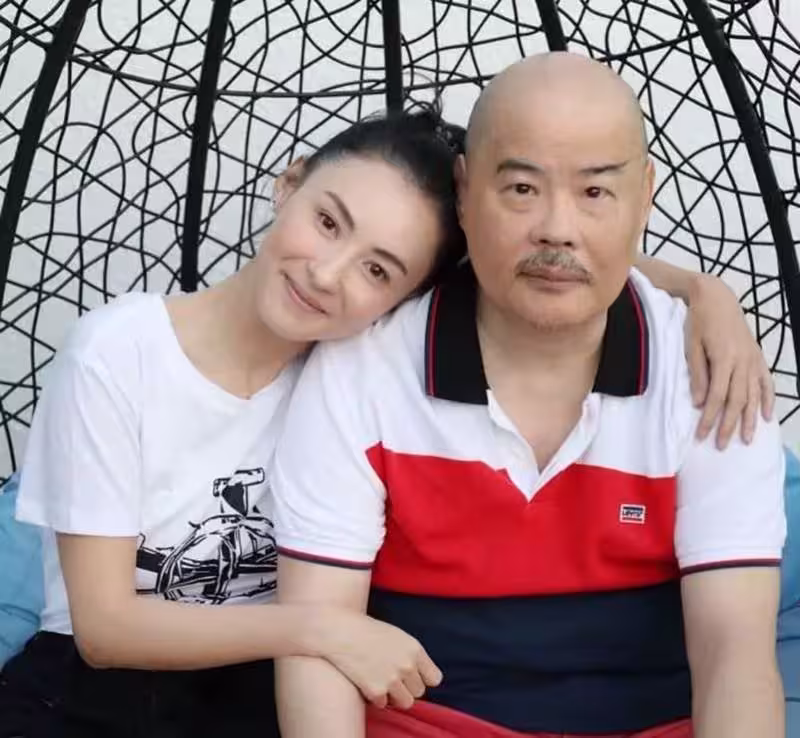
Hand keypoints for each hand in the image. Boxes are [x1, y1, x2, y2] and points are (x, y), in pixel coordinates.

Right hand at [313, 608, 441, 709]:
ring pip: (405, 702)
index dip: (423, 678)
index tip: (412, 676)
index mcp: (414, 649)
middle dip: (406, 687)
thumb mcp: (397, 636)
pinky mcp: (376, 690)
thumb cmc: (367, 632)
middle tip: (390, 676)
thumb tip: (422, 678)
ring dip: (394, 696)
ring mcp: (392, 679)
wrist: (340, 631)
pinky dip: (375, 697)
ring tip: (381, 681)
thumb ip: (411, 655)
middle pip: (419, 692)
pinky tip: (367, 681)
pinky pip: (383, 704)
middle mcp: (407, 665)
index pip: (434, 678)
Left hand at [685, 274, 773, 448]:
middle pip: (737, 401)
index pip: (716, 397)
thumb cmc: (699, 321)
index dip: (709, 418)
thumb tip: (698, 402)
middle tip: (722, 446)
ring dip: (750, 419)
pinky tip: (767, 416)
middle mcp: (742, 362)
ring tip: (747, 439)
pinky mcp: (758, 356)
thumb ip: (697, 375)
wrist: (716, 298)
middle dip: (729, 425)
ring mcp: (753, 360)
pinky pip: (766, 382)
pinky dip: (767, 399)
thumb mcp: (692, 346)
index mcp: (723, 359)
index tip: (701, 435)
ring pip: (753, 395)